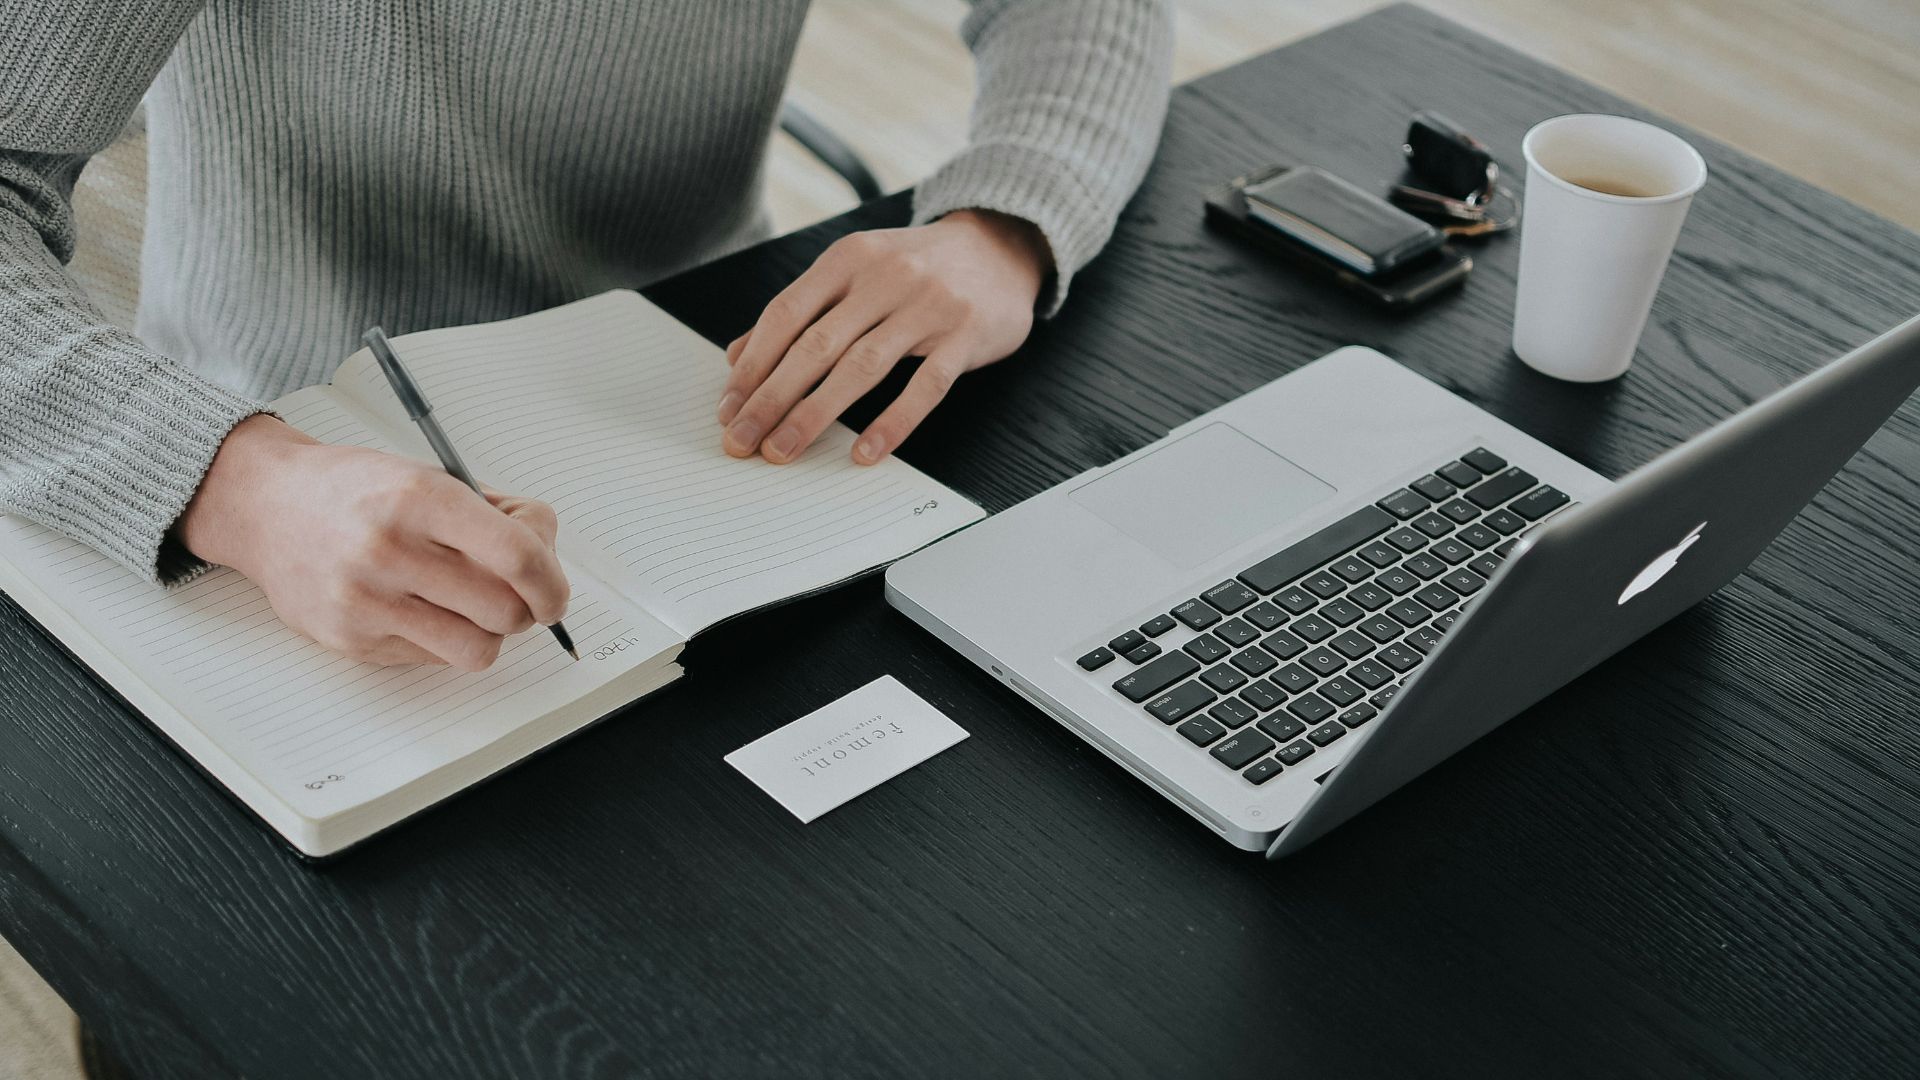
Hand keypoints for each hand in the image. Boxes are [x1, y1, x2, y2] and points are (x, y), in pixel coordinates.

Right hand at [176, 415, 569, 670]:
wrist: (268, 506)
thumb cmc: (357, 490)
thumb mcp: (431, 475)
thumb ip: (496, 515)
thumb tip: (546, 554)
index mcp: (420, 498)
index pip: (517, 556)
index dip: (552, 581)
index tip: (555, 590)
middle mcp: (390, 551)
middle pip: (505, 611)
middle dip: (528, 607)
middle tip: (519, 593)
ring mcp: (367, 602)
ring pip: (476, 649)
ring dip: (491, 633)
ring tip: (474, 605)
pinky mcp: (352, 640)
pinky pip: (434, 659)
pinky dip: (446, 639)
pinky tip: (427, 608)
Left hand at [717, 208, 1050, 464]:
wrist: (1001, 246)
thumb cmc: (917, 268)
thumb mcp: (856, 272)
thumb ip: (801, 310)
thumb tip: (738, 357)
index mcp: (848, 259)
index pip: (786, 314)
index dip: (753, 365)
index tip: (728, 408)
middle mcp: (884, 277)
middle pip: (815, 345)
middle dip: (771, 398)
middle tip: (741, 440)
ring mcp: (928, 306)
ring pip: (861, 367)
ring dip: (815, 414)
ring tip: (783, 450)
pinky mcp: (965, 336)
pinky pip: (925, 387)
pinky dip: (892, 423)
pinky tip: (864, 453)